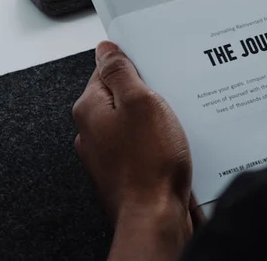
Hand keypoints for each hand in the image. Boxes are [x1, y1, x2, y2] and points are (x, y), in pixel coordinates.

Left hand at [72, 41, 192, 259]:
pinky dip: (159, 143)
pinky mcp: (125, 172)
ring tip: (176, 125)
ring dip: (157, 120)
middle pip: (122, 96)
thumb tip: (106, 48)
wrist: (155, 218)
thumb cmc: (149, 164)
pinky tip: (176, 147)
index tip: (155, 65)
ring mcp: (107, 154)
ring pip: (135, 123)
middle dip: (149, 94)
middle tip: (171, 98)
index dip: (134, 64)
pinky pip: (143, 146)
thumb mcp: (140, 102)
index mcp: (90, 109)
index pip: (107, 69)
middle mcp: (93, 132)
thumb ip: (121, 71)